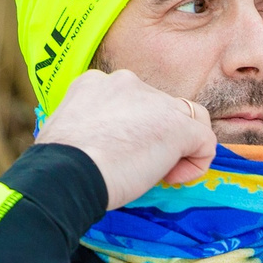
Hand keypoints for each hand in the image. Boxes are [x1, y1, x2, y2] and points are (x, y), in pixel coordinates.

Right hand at [34, 70, 218, 209]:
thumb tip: (98, 150)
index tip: (118, 157)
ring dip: (179, 148)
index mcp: (94, 83)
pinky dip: (196, 163)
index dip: (131, 130)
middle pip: (159, 108)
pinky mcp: (177, 125)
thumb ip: (89, 131)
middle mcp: (126, 82)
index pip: (129, 101)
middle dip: (155, 137)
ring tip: (160, 174)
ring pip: (187, 118)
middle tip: (136, 167)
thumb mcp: (66, 135)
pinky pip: (205, 140)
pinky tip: (172, 180)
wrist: (66, 173)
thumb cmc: (58, 166)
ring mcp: (154, 101)